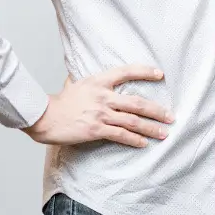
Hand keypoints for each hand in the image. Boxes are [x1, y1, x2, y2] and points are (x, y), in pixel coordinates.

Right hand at [23, 65, 172, 147]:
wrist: (43, 117)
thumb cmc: (60, 101)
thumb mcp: (77, 83)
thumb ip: (92, 80)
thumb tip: (97, 72)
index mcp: (99, 81)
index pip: (127, 71)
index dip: (145, 71)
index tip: (160, 74)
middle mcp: (103, 96)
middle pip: (137, 102)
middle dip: (157, 110)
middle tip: (171, 116)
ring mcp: (100, 114)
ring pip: (132, 121)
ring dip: (151, 128)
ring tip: (164, 133)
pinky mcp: (95, 129)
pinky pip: (120, 135)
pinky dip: (134, 140)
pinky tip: (143, 143)